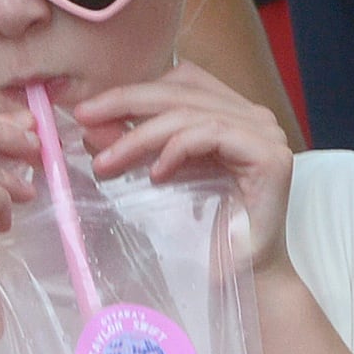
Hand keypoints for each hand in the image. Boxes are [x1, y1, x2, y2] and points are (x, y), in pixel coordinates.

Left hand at [73, 63, 295, 274]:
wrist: (242, 273)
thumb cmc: (201, 230)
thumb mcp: (158, 177)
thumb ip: (132, 148)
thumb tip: (90, 127)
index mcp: (230, 113)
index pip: (181, 81)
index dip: (133, 89)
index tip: (87, 110)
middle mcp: (252, 116)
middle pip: (181, 90)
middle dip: (125, 102)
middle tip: (83, 117)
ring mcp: (265, 134)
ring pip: (190, 114)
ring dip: (139, 136)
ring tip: (107, 163)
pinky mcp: (270, 156)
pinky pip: (212, 135)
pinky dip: (176, 150)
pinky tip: (156, 175)